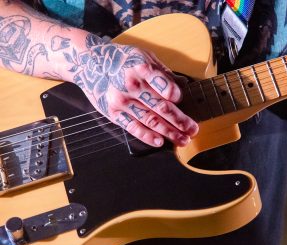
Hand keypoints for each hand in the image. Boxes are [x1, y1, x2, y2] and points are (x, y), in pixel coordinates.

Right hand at [66, 34, 198, 146]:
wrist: (89, 63)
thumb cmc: (122, 59)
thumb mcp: (144, 56)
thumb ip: (163, 72)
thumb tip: (183, 84)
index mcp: (141, 67)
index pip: (163, 85)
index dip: (176, 94)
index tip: (182, 101)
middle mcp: (131, 85)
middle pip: (160, 107)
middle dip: (180, 120)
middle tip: (193, 129)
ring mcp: (121, 101)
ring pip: (150, 120)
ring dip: (169, 132)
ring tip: (183, 140)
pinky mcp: (113, 113)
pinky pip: (133, 128)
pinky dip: (147, 136)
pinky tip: (160, 142)